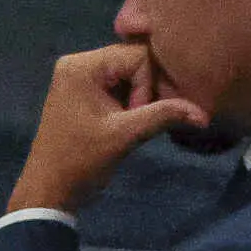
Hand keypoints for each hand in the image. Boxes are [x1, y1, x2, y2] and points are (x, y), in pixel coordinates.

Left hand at [8, 44, 208, 216]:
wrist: (47, 193)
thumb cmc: (81, 161)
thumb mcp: (125, 136)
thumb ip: (164, 115)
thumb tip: (203, 114)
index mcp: (83, 66)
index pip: (138, 57)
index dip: (148, 86)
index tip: (137, 118)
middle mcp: (78, 62)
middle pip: (133, 61)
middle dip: (145, 90)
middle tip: (140, 120)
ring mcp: (77, 76)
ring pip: (127, 74)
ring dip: (138, 97)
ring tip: (133, 123)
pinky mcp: (80, 91)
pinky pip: (115, 84)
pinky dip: (128, 100)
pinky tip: (127, 120)